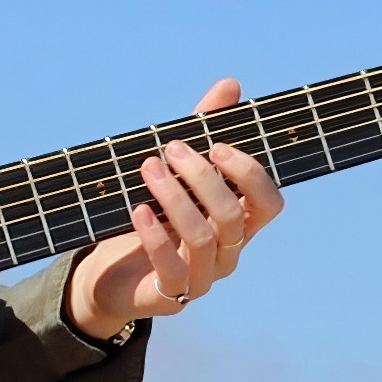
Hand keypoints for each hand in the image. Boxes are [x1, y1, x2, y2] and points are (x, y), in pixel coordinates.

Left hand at [66, 78, 282, 338]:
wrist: (111, 274)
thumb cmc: (154, 216)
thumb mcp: (176, 171)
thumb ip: (204, 130)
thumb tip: (231, 85)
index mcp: (238, 222)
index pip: (269, 204)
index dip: (251, 175)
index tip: (217, 145)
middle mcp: (228, 252)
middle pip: (232, 216)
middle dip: (203, 178)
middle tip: (172, 149)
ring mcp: (202, 277)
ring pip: (203, 238)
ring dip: (175, 198)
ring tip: (148, 168)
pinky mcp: (170, 295)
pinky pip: (171, 267)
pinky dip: (154, 236)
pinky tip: (139, 209)